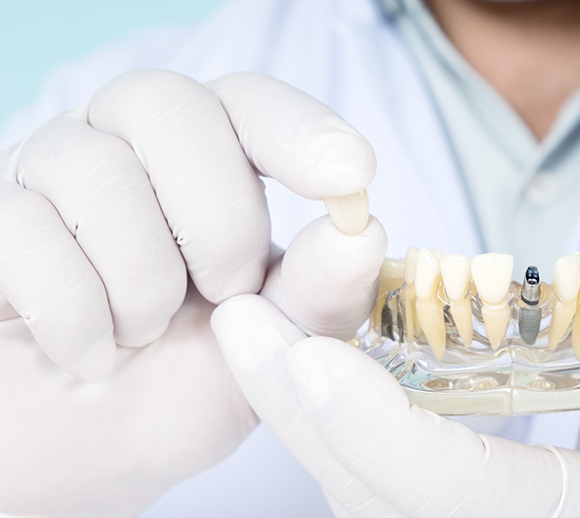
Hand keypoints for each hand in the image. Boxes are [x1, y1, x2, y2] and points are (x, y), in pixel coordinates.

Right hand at [0, 71, 376, 516]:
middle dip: (218, 220)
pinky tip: (90, 352)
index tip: (350, 175)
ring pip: (98, 172)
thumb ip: (318, 292)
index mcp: (207, 158)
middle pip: (172, 108)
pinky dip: (77, 320)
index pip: (251, 103)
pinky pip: (27, 236)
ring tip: (144, 334)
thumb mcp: (271, 342)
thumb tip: (362, 231)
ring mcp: (48, 170)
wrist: (92, 436)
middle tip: (224, 293)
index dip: (300, 130)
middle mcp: (125, 141)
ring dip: (143, 286)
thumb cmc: (188, 379)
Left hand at [215, 152, 579, 516]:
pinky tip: (296, 352)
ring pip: (350, 481)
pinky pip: (356, 471)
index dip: (384, 438)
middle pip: (368, 491)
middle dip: (297, 410)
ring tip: (247, 324)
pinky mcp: (416, 504)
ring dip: (292, 406)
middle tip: (240, 322)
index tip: (315, 361)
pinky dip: (318, 415)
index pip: (456, 497)